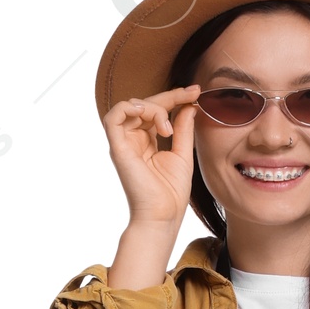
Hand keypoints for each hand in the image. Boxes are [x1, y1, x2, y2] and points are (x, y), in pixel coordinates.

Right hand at [103, 85, 200, 236]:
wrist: (163, 216)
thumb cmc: (172, 193)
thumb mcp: (183, 154)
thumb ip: (184, 129)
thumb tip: (189, 106)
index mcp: (147, 141)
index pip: (157, 110)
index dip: (175, 97)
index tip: (196, 92)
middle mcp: (133, 140)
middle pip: (145, 105)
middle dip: (170, 96)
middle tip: (191, 95)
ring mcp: (124, 144)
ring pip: (131, 107)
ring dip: (153, 107)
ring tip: (168, 128)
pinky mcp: (118, 149)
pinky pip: (113, 117)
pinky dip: (129, 108)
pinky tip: (149, 115)